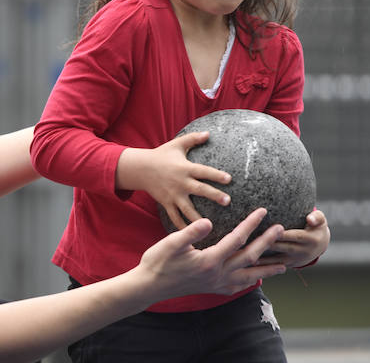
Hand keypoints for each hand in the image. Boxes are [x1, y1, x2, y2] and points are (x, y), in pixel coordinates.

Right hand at [117, 131, 231, 230]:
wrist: (140, 168)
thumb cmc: (161, 155)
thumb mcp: (177, 144)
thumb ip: (193, 139)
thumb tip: (209, 133)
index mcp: (185, 168)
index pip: (203, 171)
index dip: (215, 175)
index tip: (229, 179)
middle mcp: (180, 183)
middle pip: (199, 190)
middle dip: (213, 195)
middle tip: (227, 201)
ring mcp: (173, 195)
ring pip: (188, 209)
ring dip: (199, 217)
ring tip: (211, 225)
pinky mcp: (166, 203)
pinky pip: (175, 218)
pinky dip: (182, 227)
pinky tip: (192, 237)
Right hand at [138, 208, 285, 301]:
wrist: (149, 286)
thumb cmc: (158, 262)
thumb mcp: (171, 243)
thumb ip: (192, 231)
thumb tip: (210, 222)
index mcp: (210, 260)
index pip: (237, 239)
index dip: (251, 224)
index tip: (263, 211)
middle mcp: (218, 274)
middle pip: (249, 257)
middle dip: (267, 243)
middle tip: (281, 230)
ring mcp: (216, 284)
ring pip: (248, 276)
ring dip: (267, 269)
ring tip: (284, 265)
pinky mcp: (212, 289)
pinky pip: (237, 287)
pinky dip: (250, 282)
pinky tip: (255, 279)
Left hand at [258, 209, 329, 267]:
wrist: (320, 245)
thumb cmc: (317, 227)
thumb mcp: (320, 220)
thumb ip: (317, 217)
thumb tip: (310, 218)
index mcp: (310, 239)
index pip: (295, 236)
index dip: (283, 234)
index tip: (271, 230)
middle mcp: (303, 251)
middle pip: (284, 248)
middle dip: (270, 245)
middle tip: (254, 242)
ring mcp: (296, 260)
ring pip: (279, 259)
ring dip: (265, 259)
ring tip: (250, 257)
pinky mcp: (289, 264)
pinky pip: (276, 266)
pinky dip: (265, 266)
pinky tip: (252, 264)